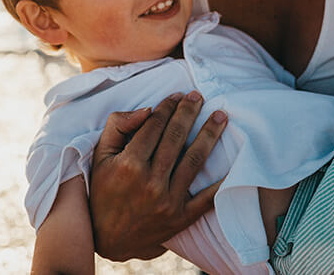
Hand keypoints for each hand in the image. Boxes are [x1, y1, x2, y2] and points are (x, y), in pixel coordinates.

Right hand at [89, 91, 226, 261]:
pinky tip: (233, 162)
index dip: (167, 107)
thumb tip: (147, 109)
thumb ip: (118, 126)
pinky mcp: (181, 218)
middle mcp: (150, 182)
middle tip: (199, 96)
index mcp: (129, 164)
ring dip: (209, 134)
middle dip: (189, 112)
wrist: (108, 238)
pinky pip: (207, 198)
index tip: (177, 95)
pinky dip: (221, 181)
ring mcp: (167, 201)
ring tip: (221, 116)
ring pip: (194, 160)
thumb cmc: (103, 191)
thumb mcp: (100, 156)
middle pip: (176, 138)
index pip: (154, 126)